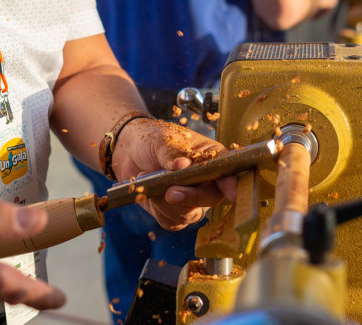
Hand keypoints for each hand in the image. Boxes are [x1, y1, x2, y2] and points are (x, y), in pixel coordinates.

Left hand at [111, 119, 237, 230]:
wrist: (130, 151)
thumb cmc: (153, 139)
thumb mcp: (162, 139)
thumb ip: (172, 152)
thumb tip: (182, 165)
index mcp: (211, 158)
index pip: (227, 172)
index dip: (231, 184)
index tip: (231, 194)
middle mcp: (206, 181)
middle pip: (210, 198)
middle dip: (190, 197)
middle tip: (170, 192)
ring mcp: (191, 199)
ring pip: (189, 214)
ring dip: (166, 203)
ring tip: (147, 179)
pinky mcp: (173, 212)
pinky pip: (171, 222)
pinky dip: (157, 209)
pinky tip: (147, 192)